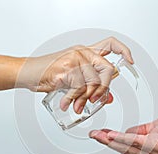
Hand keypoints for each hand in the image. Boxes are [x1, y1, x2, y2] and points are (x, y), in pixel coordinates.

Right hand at [17, 37, 132, 113]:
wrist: (27, 71)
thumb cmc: (48, 72)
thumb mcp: (72, 77)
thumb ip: (90, 85)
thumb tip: (108, 98)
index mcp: (85, 52)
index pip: (110, 44)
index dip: (124, 51)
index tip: (130, 61)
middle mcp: (82, 53)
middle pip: (107, 68)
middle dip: (104, 88)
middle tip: (96, 99)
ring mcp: (74, 59)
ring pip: (93, 82)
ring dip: (85, 99)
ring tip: (76, 106)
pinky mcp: (65, 69)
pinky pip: (78, 89)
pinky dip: (72, 100)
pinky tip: (66, 104)